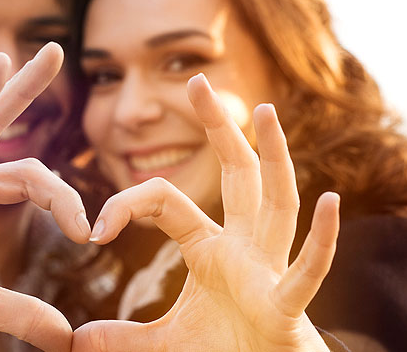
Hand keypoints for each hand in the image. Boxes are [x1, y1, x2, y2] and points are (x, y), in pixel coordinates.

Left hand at [73, 74, 339, 351]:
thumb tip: (77, 340)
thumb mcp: (163, 344)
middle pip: (236, 176)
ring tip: (263, 111)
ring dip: (273, 158)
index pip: (167, 201)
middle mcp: (244, 248)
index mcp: (210, 249)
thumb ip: (123, 338)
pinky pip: (304, 269)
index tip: (93, 228)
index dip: (128, 204)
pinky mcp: (286, 305)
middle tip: (197, 81)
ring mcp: (269, 271)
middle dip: (219, 129)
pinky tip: (328, 201)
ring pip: (275, 204)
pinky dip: (320, 239)